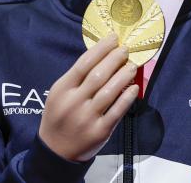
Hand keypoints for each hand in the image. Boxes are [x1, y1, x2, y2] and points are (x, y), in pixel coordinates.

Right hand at [39, 34, 138, 161]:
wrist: (55, 151)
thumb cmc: (59, 117)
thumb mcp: (59, 94)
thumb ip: (76, 78)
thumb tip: (102, 57)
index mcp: (62, 89)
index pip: (84, 63)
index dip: (101, 49)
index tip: (113, 38)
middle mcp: (74, 102)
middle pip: (98, 75)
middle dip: (115, 59)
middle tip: (126, 49)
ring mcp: (87, 117)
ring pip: (109, 91)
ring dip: (123, 75)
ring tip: (132, 65)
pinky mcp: (100, 131)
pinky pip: (117, 111)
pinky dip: (127, 98)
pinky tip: (134, 87)